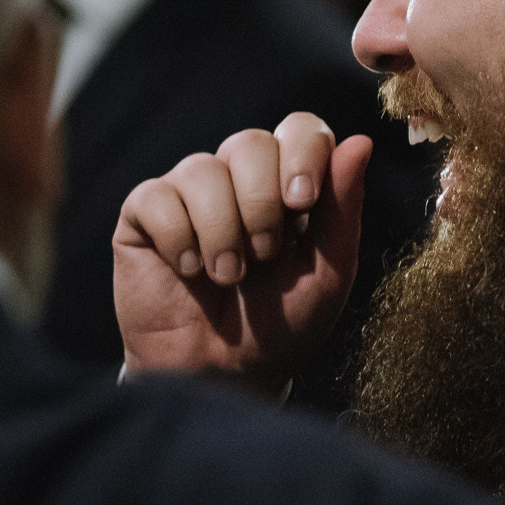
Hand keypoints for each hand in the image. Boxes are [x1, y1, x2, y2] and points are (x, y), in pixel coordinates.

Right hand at [113, 112, 370, 392]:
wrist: (222, 376)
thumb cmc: (279, 327)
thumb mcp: (326, 275)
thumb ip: (343, 209)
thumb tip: (361, 141)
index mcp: (288, 183)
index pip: (300, 129)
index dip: (302, 153)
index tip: (301, 201)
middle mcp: (237, 178)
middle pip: (250, 142)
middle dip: (262, 203)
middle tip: (264, 256)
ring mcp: (188, 193)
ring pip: (202, 169)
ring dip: (222, 231)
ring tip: (227, 276)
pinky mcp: (143, 216)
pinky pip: (156, 197)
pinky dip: (179, 239)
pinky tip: (189, 271)